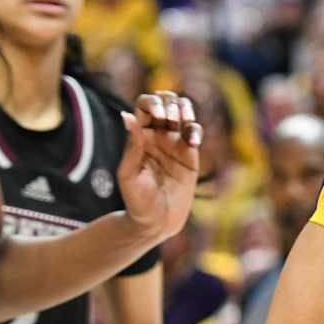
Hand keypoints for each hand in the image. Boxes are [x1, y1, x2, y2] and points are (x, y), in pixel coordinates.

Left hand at [117, 92, 201, 242]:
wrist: (157, 222)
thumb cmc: (136, 200)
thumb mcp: (128, 173)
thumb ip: (132, 145)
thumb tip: (127, 115)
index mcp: (138, 135)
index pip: (144, 105)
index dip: (152, 103)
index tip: (157, 115)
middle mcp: (157, 134)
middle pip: (165, 101)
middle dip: (170, 102)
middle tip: (170, 118)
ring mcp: (174, 142)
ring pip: (183, 111)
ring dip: (185, 109)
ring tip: (182, 121)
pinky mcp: (190, 154)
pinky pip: (195, 132)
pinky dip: (195, 130)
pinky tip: (192, 142)